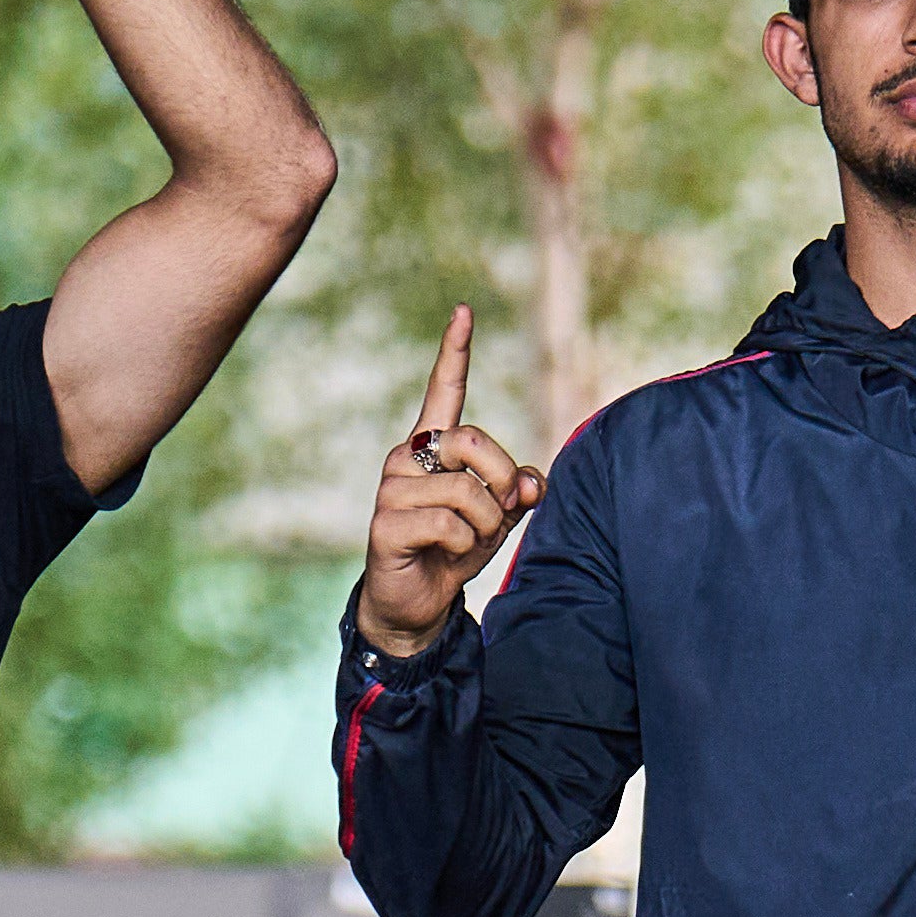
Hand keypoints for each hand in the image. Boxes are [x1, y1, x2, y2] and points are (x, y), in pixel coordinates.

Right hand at [357, 308, 542, 660]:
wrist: (416, 604)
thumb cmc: (455, 550)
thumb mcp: (497, 517)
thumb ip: (518, 491)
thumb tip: (530, 484)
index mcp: (432, 447)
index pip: (443, 392)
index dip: (454, 353)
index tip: (464, 312)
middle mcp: (406, 457)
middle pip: (473, 441)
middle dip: (501, 480)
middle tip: (499, 512)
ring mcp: (391, 489)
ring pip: (466, 492)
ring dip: (484, 525)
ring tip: (464, 542)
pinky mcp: (385, 523)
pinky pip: (449, 524)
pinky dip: (461, 546)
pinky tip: (440, 554)